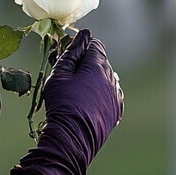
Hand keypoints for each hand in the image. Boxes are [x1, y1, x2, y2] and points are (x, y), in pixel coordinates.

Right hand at [41, 29, 123, 161]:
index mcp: (98, 67)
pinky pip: (109, 93)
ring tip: (75, 89)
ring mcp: (116, 96)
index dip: (80, 46)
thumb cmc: (62, 104)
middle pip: (101, 61)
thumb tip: (83, 35)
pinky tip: (86, 100)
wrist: (73, 139)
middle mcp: (112, 79)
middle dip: (86, 62)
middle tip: (67, 71)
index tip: (67, 53)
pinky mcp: (116, 110)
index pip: (95, 45)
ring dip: (93, 77)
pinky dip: (99, 92)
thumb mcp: (59, 75)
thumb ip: (71, 53)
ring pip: (106, 78)